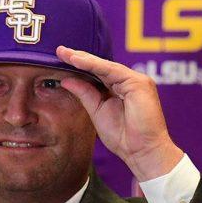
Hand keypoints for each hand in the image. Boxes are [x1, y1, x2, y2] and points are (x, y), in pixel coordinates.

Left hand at [56, 46, 184, 181]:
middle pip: (101, 66)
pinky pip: (113, 71)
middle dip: (80, 57)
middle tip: (60, 50)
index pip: (97, 73)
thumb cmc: (123, 137)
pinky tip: (79, 61)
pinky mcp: (139, 83)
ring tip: (67, 54)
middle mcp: (129, 82)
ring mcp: (136, 80)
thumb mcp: (96, 111)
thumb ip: (84, 93)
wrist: (141, 151)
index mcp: (120, 89)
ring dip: (85, 59)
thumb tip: (66, 80)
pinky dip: (95, 65)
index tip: (60, 59)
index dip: (80, 66)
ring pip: (106, 66)